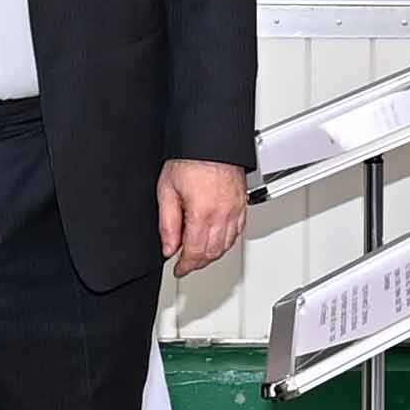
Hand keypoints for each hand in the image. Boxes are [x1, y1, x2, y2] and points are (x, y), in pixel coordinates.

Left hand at [157, 158, 249, 276]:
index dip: (185, 266)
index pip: (195, 253)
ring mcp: (235, 210)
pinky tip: (217, 240)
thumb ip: (168, 224)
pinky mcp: (242, 204)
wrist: (211, 140)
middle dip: (198, 263)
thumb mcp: (167, 190)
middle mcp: (223, 215)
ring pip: (227, 245)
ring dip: (212, 254)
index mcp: (202, 213)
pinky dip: (226, 242)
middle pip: (212, 253)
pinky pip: (238, 232)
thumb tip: (169, 247)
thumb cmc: (190, 159)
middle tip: (186, 264)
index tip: (179, 269)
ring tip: (199, 254)